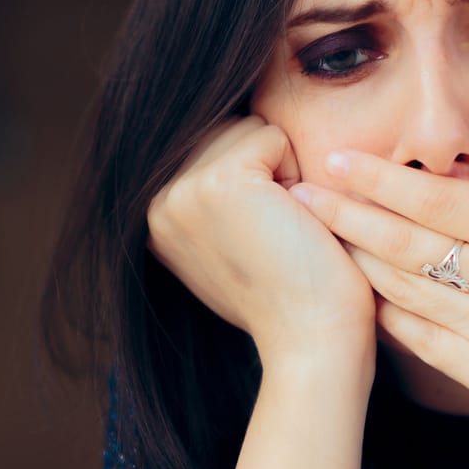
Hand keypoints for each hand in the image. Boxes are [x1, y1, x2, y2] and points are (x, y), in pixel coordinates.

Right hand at [147, 116, 377, 370]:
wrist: (312, 340)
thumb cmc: (293, 297)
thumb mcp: (234, 244)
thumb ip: (215, 201)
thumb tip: (223, 140)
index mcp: (156, 218)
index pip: (212, 147)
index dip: (256, 183)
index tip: (260, 241)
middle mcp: (157, 203)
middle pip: (228, 130)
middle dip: (266, 170)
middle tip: (276, 235)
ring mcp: (183, 192)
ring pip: (249, 129)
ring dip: (282, 170)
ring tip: (283, 228)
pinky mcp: (218, 183)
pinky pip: (272, 137)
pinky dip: (297, 172)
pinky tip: (293, 221)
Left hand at [288, 76, 468, 443]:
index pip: (445, 199)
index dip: (386, 180)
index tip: (341, 160)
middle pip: (410, 239)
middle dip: (349, 214)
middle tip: (297, 194)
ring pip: (409, 288)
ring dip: (357, 262)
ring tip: (310, 242)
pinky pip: (426, 344)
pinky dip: (389, 322)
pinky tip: (356, 305)